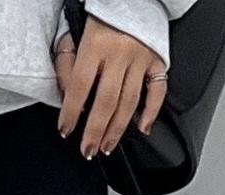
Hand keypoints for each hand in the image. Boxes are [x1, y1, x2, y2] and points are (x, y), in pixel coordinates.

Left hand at [54, 15, 167, 158]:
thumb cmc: (100, 15)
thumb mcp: (73, 33)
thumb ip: (65, 63)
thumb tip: (66, 96)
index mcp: (96, 45)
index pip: (79, 87)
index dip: (70, 113)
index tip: (65, 131)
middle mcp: (120, 52)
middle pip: (106, 102)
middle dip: (95, 131)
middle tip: (88, 150)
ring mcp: (141, 58)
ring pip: (129, 102)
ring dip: (117, 129)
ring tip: (107, 146)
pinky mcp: (157, 59)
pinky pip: (158, 90)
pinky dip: (152, 112)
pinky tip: (142, 128)